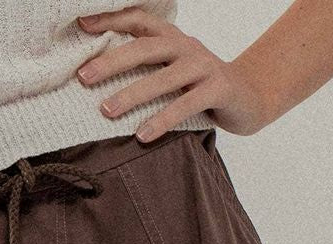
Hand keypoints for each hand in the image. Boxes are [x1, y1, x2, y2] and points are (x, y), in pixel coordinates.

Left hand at [75, 9, 272, 138]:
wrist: (249, 97)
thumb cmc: (201, 86)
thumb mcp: (174, 70)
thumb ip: (148, 67)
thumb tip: (100, 75)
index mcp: (172, 38)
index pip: (139, 20)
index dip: (111, 19)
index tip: (82, 26)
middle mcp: (186, 46)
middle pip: (144, 49)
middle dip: (111, 62)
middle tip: (84, 77)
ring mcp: (203, 66)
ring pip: (163, 78)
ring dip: (132, 94)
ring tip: (107, 110)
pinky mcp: (218, 89)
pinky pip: (186, 105)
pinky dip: (162, 120)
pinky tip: (142, 135)